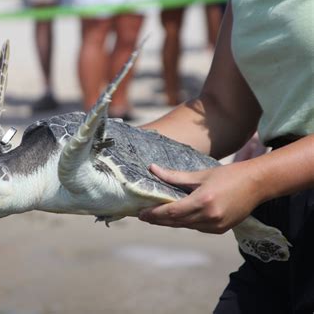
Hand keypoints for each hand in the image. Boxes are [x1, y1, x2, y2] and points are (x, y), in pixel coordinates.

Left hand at [138, 163, 262, 233]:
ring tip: (156, 216)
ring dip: (170, 222)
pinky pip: (196, 227)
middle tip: (143, 216)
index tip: (140, 214)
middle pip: (175, 222)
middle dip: (158, 220)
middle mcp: (209, 217)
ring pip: (185, 226)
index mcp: (202, 201)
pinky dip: (186, 222)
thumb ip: (174, 176)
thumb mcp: (200, 174)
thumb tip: (152, 169)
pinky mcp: (221, 230)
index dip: (154, 214)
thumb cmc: (229, 175)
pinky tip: (177, 217)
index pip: (171, 212)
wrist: (257, 184)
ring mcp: (216, 226)